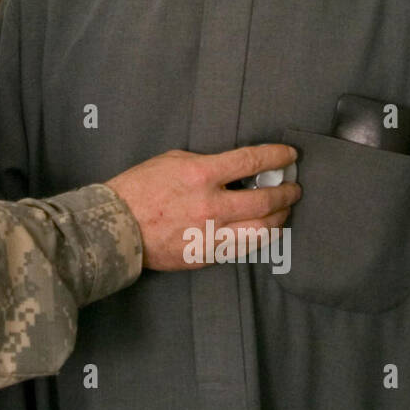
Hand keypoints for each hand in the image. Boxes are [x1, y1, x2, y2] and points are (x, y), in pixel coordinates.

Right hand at [104, 144, 300, 270]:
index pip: (251, 162)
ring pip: (262, 230)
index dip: (276, 157)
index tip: (289, 155)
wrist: (116, 225)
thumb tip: (233, 169)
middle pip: (265, 200)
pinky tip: (262, 230)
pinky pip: (243, 247)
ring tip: (283, 212)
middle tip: (293, 188)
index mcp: (201, 174)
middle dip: (286, 192)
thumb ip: (205, 163)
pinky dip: (258, 237)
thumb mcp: (172, 161)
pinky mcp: (206, 254)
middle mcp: (211, 205)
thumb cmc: (139, 188)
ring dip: (280, 219)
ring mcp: (210, 233)